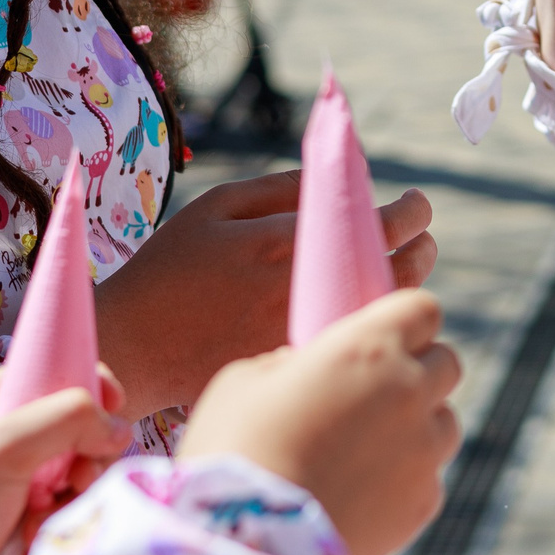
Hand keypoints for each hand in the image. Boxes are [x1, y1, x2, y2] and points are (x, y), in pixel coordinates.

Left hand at [0, 365, 132, 554]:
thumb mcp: (5, 446)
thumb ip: (68, 419)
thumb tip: (120, 429)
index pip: (46, 374)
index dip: (83, 382)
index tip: (113, 403)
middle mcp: (0, 448)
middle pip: (73, 429)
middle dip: (84, 452)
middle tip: (75, 475)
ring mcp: (14, 492)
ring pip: (77, 477)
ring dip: (73, 495)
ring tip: (48, 515)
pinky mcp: (25, 533)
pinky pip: (68, 517)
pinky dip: (61, 528)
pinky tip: (37, 542)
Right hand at [98, 172, 436, 411]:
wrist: (131, 350)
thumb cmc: (169, 269)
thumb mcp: (216, 208)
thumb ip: (281, 188)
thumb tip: (340, 177)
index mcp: (281, 243)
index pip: (377, 223)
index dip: (411, 211)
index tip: (418, 204)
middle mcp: (298, 293)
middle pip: (395, 271)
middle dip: (419, 249)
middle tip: (422, 240)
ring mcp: (300, 339)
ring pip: (382, 315)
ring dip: (404, 290)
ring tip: (404, 271)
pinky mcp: (296, 377)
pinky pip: (356, 351)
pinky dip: (370, 331)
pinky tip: (366, 316)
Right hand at [178, 289, 462, 554]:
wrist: (246, 547)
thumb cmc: (233, 451)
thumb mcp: (243, 382)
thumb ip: (288, 363)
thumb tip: (304, 369)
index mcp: (368, 348)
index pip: (422, 309)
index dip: (405, 319)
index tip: (386, 332)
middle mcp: (409, 393)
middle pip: (446, 363)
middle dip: (418, 367)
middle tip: (376, 387)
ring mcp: (423, 452)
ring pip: (446, 421)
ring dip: (418, 423)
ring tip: (368, 444)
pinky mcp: (422, 505)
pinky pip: (430, 477)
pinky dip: (407, 477)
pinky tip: (364, 489)